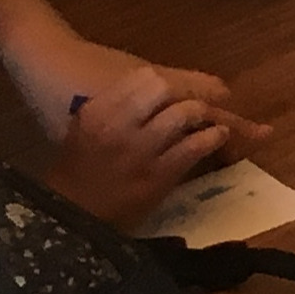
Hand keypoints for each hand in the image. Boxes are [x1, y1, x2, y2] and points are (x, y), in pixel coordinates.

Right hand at [42, 62, 272, 227]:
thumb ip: (115, 107)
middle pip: (163, 87)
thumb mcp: (86, 129)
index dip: (166, 79)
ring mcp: (139, 150)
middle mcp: (117, 126)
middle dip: (185, 91)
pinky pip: (195, 146)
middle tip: (196, 98)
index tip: (176, 87)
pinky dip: (213, 138)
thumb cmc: (79, 171)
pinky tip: (219, 135)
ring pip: (183, 113)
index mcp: (96, 111)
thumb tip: (151, 90)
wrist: (76, 216)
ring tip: (209, 117)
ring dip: (202, 112)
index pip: (142, 77)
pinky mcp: (160, 175)